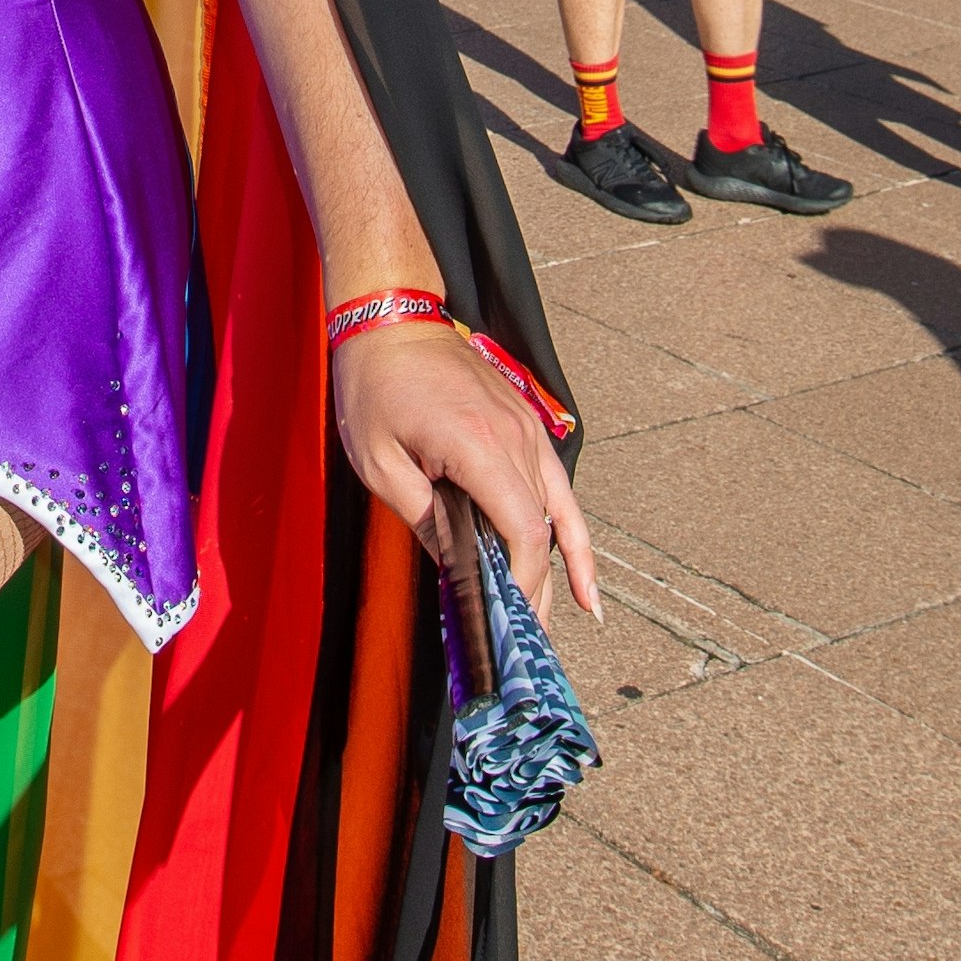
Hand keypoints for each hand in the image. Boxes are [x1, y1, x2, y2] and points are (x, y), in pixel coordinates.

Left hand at [328, 317, 598, 629]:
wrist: (391, 318)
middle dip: (542, 589)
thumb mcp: (380, 462)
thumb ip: (423, 520)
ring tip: (569, 620)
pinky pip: (558, 486)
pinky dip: (573, 530)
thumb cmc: (376, 386)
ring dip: (564, 567)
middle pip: (545, 528)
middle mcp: (516, 437)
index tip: (510, 619)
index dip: (524, 581)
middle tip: (532, 641)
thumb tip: (456, 571)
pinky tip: (584, 572)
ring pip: (560, 511)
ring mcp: (527, 429)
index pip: (522, 530)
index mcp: (479, 446)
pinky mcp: (526, 425)